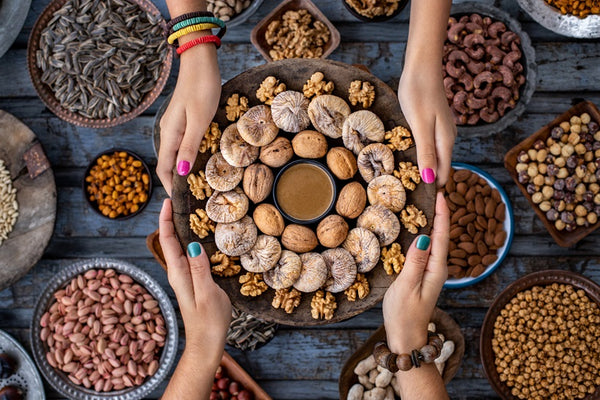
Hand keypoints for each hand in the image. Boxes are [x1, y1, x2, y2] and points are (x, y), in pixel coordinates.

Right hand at [157, 39, 220, 195]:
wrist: (200, 61)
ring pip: (175, 154)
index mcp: (169, 134)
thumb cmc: (202, 88)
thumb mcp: (199, 120)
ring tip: (199, 184)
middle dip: (178, 181)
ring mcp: (175, 125)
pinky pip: (182, 144)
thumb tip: (180, 172)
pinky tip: (201, 160)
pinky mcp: (183, 119)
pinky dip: (189, 155)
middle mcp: (168, 132)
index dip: (171, 187)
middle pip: (168, 163)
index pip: (164, 168)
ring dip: (184, 169)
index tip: (182, 203)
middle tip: (194, 198)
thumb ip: (190, 146)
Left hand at [159, 198, 230, 364]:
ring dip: (182, 227)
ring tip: (191, 210)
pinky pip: (189, 254)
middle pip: (170, 240)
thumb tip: (193, 245)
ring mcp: (184, 276)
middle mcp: (178, 272)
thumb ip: (200, 270)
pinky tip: (202, 236)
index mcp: (178, 273)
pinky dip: (192, 240)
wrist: (206, 344)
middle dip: (172, 218)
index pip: (167, 240)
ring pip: (180, 246)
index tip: (169, 200)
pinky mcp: (193, 280)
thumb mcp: (207, 294)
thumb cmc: (208, 322)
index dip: (166, 219)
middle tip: (181, 198)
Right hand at [382, 192, 448, 352]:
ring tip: (430, 203)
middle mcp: (437, 268)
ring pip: (435, 241)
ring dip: (434, 222)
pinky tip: (420, 228)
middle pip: (442, 235)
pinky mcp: (423, 276)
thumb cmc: (404, 315)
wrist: (407, 339)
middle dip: (441, 213)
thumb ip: (414, 262)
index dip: (442, 213)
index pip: (442, 236)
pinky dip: (426, 234)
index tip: (441, 193)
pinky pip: (427, 249)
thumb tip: (424, 236)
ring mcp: (431, 272)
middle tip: (436, 190)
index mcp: (436, 269)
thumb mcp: (406, 287)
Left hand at [398, 70, 455, 185]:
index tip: (418, 202)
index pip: (444, 175)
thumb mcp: (420, 126)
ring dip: (424, 169)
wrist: (421, 66)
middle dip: (428, 182)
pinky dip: (421, 155)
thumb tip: (431, 180)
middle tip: (407, 196)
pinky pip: (429, 146)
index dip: (433, 189)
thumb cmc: (418, 93)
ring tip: (405, 182)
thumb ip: (426, 153)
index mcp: (445, 142)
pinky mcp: (433, 123)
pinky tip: (408, 158)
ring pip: (435, 157)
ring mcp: (441, 130)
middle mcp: (447, 138)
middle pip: (441, 168)